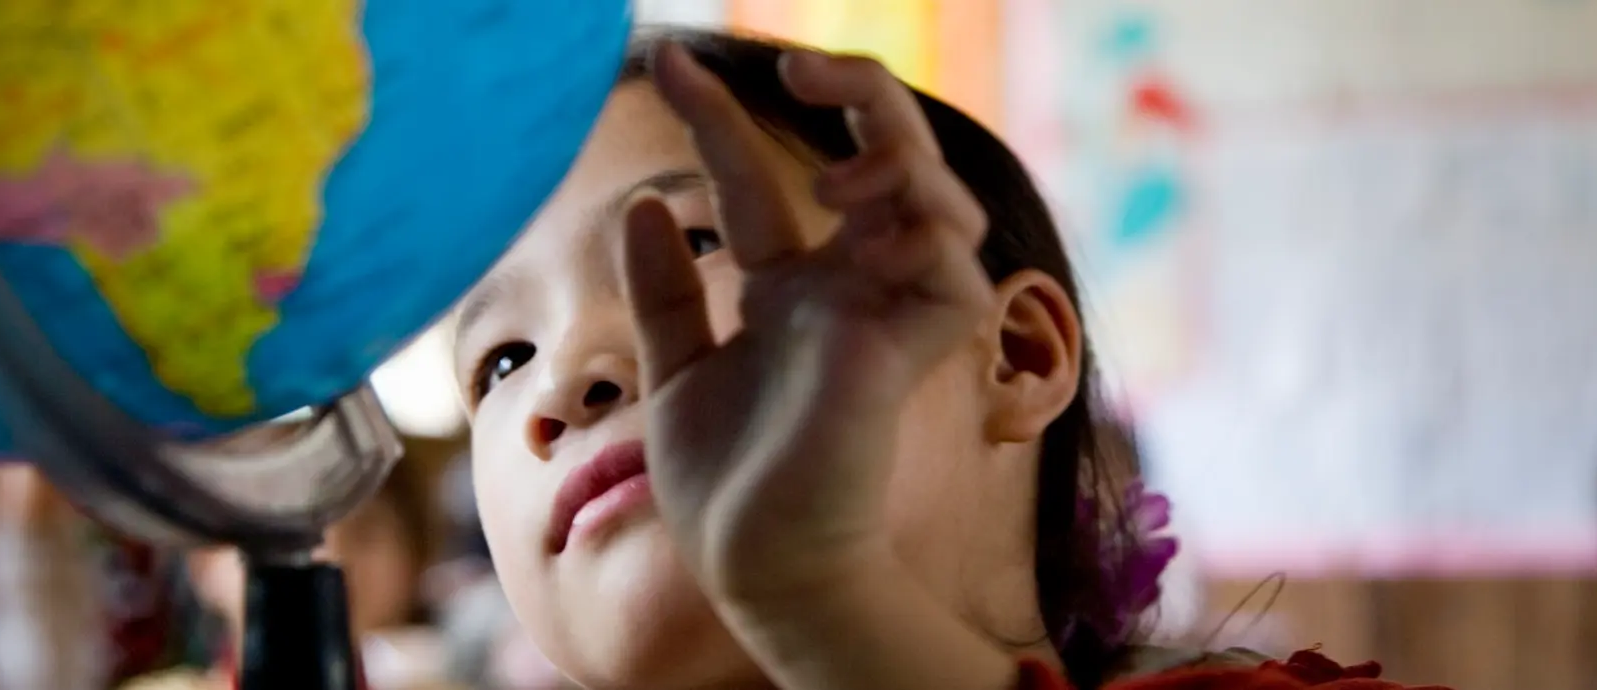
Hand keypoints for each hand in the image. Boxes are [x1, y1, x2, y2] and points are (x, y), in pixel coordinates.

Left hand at [623, 42, 994, 601]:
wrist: (753, 563)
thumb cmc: (726, 482)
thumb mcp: (675, 370)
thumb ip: (664, 292)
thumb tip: (640, 205)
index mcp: (787, 290)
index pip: (758, 182)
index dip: (716, 119)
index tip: (666, 64)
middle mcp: (848, 290)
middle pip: (885, 157)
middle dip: (853, 89)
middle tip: (789, 65)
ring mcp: (888, 316)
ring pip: (938, 197)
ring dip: (894, 155)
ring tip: (830, 177)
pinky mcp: (916, 353)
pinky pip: (955, 271)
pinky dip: (922, 233)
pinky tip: (864, 231)